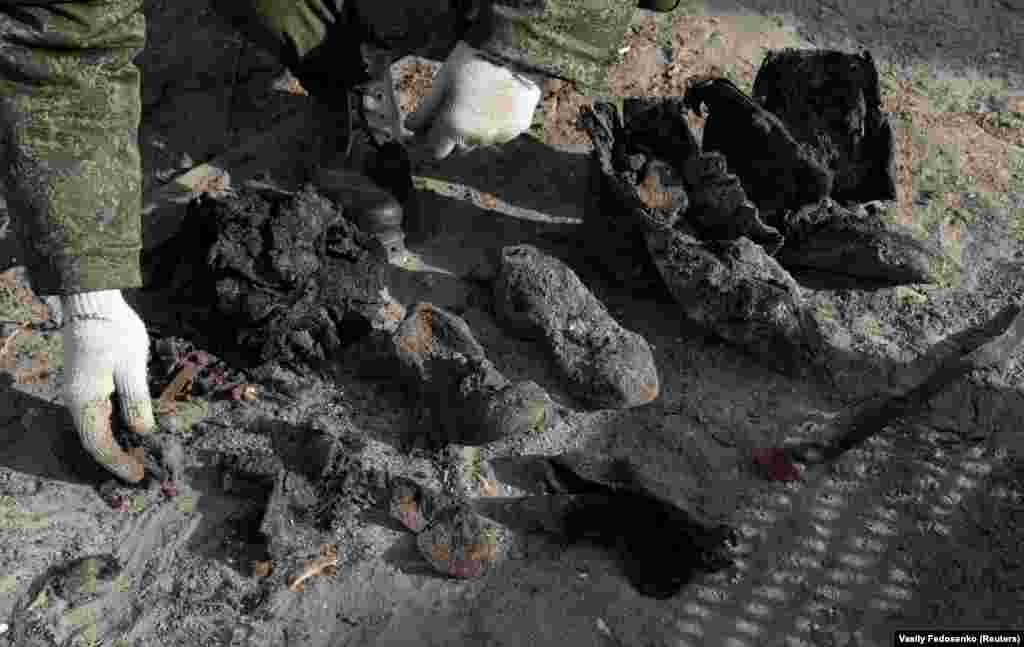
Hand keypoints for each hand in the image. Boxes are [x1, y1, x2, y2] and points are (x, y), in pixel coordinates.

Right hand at [62, 290, 154, 482]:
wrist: (93, 301)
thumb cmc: (113, 331)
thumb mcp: (131, 368)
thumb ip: (137, 402)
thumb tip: (143, 432)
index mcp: (84, 400)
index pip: (99, 444)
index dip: (118, 462)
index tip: (137, 476)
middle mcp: (77, 400)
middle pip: (97, 439)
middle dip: (120, 455)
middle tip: (145, 468)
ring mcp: (79, 390)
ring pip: (98, 426)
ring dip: (119, 440)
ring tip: (143, 452)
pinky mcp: (86, 381)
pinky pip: (99, 412)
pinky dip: (117, 423)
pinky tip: (134, 426)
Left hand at [405, 42, 541, 159]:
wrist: (510, 48)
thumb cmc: (470, 62)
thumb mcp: (441, 83)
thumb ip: (424, 110)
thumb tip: (410, 128)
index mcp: (454, 127)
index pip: (436, 150)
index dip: (432, 138)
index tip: (432, 126)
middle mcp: (478, 138)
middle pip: (461, 146)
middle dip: (456, 132)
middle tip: (458, 106)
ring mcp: (501, 134)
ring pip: (483, 139)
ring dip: (478, 127)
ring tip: (481, 97)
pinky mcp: (519, 126)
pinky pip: (505, 129)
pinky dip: (500, 119)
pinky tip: (499, 97)